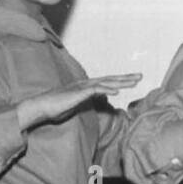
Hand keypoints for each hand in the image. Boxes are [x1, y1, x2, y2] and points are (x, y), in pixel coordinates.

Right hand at [16, 74, 143, 130]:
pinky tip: (116, 91)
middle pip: (110, 79)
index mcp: (87, 87)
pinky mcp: (77, 93)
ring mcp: (82, 87)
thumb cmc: (57, 108)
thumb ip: (92, 99)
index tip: (134, 81)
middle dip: (126, 78)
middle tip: (141, 76)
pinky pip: (94, 90)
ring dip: (120, 82)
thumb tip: (104, 97)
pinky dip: (106, 89)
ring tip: (134, 82)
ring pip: (105, 82)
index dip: (121, 81)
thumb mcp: (79, 104)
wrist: (41, 107)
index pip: (107, 82)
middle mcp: (86, 84)